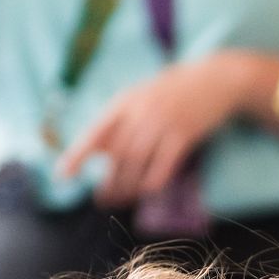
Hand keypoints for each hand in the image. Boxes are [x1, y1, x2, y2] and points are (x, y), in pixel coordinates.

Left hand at [57, 53, 263, 205]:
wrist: (216, 79)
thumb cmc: (175, 91)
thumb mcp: (142, 98)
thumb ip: (121, 122)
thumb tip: (99, 151)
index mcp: (124, 102)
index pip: (95, 132)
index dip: (77, 155)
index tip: (62, 176)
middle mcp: (140, 111)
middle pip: (117, 154)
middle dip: (108, 180)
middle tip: (102, 199)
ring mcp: (163, 122)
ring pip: (138, 162)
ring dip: (128, 185)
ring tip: (122, 200)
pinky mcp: (185, 133)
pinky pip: (164, 164)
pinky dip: (154, 181)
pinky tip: (148, 191)